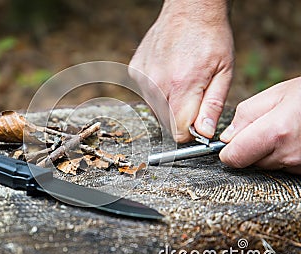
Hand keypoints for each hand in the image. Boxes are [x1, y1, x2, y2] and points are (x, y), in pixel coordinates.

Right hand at [129, 0, 233, 141]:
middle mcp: (157, 83)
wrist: (190, 10)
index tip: (199, 121)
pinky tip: (168, 73)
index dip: (192, 131)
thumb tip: (204, 134)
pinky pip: (146, 95)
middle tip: (193, 95)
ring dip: (169, 104)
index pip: (179, 132)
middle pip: (166, 124)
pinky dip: (157, 91)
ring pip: (155, 110)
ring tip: (181, 81)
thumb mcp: (224, 73)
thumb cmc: (211, 38)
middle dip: (181, 118)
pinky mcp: (135, 71)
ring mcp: (143, 77)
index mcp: (182, 85)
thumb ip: (212, 106)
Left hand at [219, 77, 300, 173]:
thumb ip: (245, 116)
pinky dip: (282, 155)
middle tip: (263, 128)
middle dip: (249, 147)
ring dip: (266, 152)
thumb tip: (227, 137)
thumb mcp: (275, 94)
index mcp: (275, 133)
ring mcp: (299, 164)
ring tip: (283, 130)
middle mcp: (287, 154)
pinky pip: (284, 166)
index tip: (229, 144)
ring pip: (267, 165)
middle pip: (249, 162)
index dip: (227, 151)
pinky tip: (293, 138)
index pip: (234, 157)